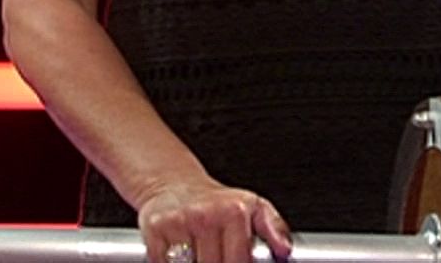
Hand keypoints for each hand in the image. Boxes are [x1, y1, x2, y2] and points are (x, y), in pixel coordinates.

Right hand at [137, 175, 293, 262]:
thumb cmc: (217, 202)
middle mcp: (207, 214)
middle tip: (215, 254)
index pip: (240, 260)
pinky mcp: (155, 228)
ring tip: (200, 254)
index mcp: (235, 211)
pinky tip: (180, 255)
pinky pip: (164, 262)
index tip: (233, 260)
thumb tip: (285, 250)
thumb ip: (275, 229)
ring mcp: (179, 222)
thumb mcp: (253, 207)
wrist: (175, 185)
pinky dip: (171, 262)